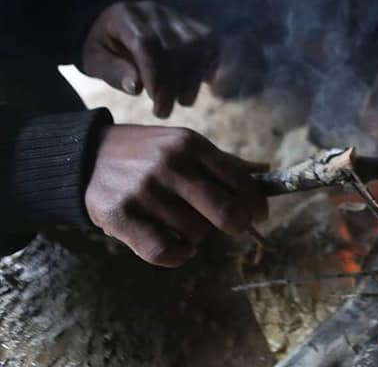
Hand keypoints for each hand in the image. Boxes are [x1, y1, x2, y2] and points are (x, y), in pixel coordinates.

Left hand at [81, 1, 218, 117]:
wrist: (116, 30)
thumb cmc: (104, 49)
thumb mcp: (95, 62)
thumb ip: (113, 72)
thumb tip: (136, 87)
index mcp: (125, 15)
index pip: (146, 42)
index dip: (154, 73)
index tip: (154, 99)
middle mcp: (155, 11)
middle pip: (175, 47)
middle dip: (172, 84)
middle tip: (163, 111)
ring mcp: (178, 16)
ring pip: (198, 47)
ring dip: (192, 80)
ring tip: (179, 101)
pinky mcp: (196, 25)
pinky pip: (212, 46)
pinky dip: (209, 67)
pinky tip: (198, 84)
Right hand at [85, 125, 267, 266]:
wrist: (87, 155)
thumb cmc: (148, 153)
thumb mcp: (185, 145)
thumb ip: (223, 162)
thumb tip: (266, 170)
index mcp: (191, 144)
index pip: (239, 180)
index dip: (256, 202)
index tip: (259, 215)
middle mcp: (170, 165)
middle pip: (224, 211)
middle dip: (237, 224)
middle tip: (234, 227)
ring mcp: (144, 190)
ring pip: (195, 233)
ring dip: (198, 236)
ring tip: (184, 223)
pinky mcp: (120, 216)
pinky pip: (164, 252)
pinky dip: (179, 256)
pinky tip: (179, 248)